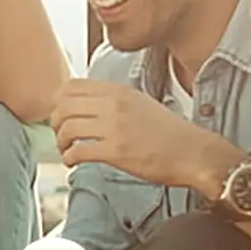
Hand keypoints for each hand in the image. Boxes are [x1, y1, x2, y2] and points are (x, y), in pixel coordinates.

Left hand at [50, 80, 240, 192]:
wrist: (195, 153)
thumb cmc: (168, 132)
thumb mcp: (138, 103)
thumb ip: (110, 100)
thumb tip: (80, 104)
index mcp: (118, 91)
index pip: (70, 86)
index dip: (58, 102)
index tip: (62, 116)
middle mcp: (114, 105)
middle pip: (62, 106)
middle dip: (55, 123)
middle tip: (61, 136)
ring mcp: (115, 127)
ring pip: (66, 129)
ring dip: (61, 143)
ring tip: (67, 151)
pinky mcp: (116, 151)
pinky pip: (77, 152)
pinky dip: (69, 159)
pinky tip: (74, 163)